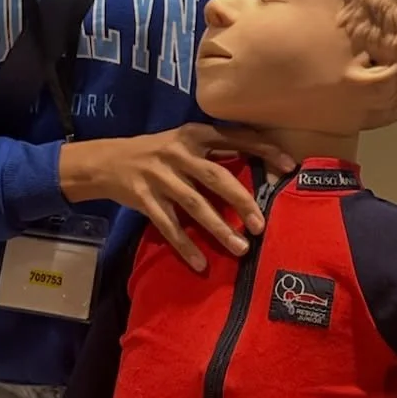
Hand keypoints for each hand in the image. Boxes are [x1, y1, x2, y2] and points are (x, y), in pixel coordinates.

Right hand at [62, 125, 296, 271]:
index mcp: (194, 134)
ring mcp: (160, 177)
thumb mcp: (185, 141)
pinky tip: (202, 264)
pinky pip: (169, 226)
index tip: (289, 167)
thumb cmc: (158, 153)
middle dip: (241, 201)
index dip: (263, 150)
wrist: (107, 161)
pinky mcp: (144, 199)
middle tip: (261, 224)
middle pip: (216, 177)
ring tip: (241, 249)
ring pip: (194, 205)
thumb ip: (216, 151)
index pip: (235, 138)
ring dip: (219, 229)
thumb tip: (259, 166)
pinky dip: (186, 246)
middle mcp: (178, 153)